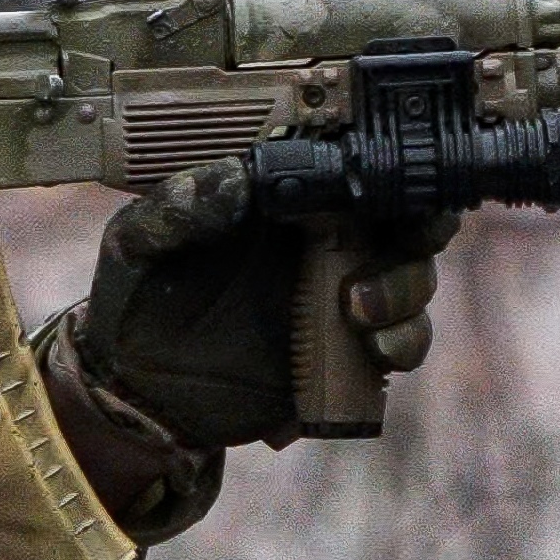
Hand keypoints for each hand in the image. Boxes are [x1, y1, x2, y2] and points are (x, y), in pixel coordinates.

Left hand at [62, 158, 444, 458]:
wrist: (138, 391)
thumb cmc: (137, 298)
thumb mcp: (139, 243)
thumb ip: (179, 206)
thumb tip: (235, 177)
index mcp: (284, 202)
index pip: (353, 169)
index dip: (385, 169)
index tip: (382, 183)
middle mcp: (325, 242)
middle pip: (406, 221)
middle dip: (423, 228)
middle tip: (403, 240)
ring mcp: (341, 298)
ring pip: (413, 281)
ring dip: (404, 291)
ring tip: (359, 313)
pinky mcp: (348, 354)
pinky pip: (399, 345)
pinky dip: (398, 347)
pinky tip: (368, 353)